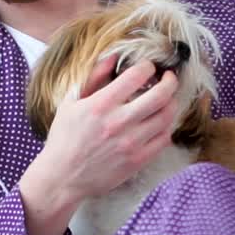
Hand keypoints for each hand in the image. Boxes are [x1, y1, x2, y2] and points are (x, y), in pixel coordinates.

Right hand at [18, 56, 177, 234]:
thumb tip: (113, 57)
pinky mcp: (137, 160)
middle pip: (161, 95)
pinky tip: (159, 123)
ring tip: (167, 99)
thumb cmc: (64, 137)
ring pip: (167, 116)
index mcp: (100, 105)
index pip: (136, 76)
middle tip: (169, 78)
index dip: (147, 66)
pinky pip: (164, 139)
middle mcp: (118, 122)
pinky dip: (166, 127)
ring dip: (171, 103)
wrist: (62, 177)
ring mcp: (131, 143)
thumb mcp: (71, 102)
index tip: (148, 67)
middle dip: (170, 81)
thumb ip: (93, 77)